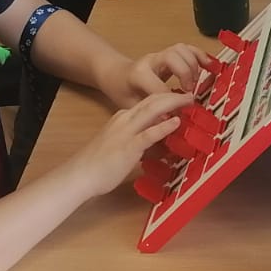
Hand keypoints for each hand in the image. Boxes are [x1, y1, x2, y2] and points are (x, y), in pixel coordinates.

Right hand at [68, 91, 194, 198]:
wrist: (80, 175)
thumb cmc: (98, 164)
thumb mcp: (119, 144)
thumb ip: (136, 139)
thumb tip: (155, 141)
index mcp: (122, 118)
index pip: (147, 102)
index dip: (165, 98)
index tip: (180, 99)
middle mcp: (124, 119)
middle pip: (152, 100)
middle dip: (172, 95)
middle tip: (190, 95)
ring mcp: (126, 132)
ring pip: (151, 110)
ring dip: (172, 103)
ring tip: (188, 101)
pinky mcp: (128, 147)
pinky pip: (148, 134)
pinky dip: (164, 126)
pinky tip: (176, 122)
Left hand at [108, 43, 211, 105]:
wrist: (116, 74)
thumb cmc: (122, 91)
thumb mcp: (130, 106)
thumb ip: (148, 112)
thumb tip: (168, 122)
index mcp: (138, 74)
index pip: (159, 86)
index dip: (171, 102)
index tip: (178, 114)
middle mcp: (150, 60)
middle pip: (172, 58)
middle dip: (185, 75)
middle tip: (190, 92)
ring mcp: (160, 55)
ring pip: (181, 50)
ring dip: (193, 65)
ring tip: (197, 82)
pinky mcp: (169, 53)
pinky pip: (187, 48)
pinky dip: (200, 56)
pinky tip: (208, 66)